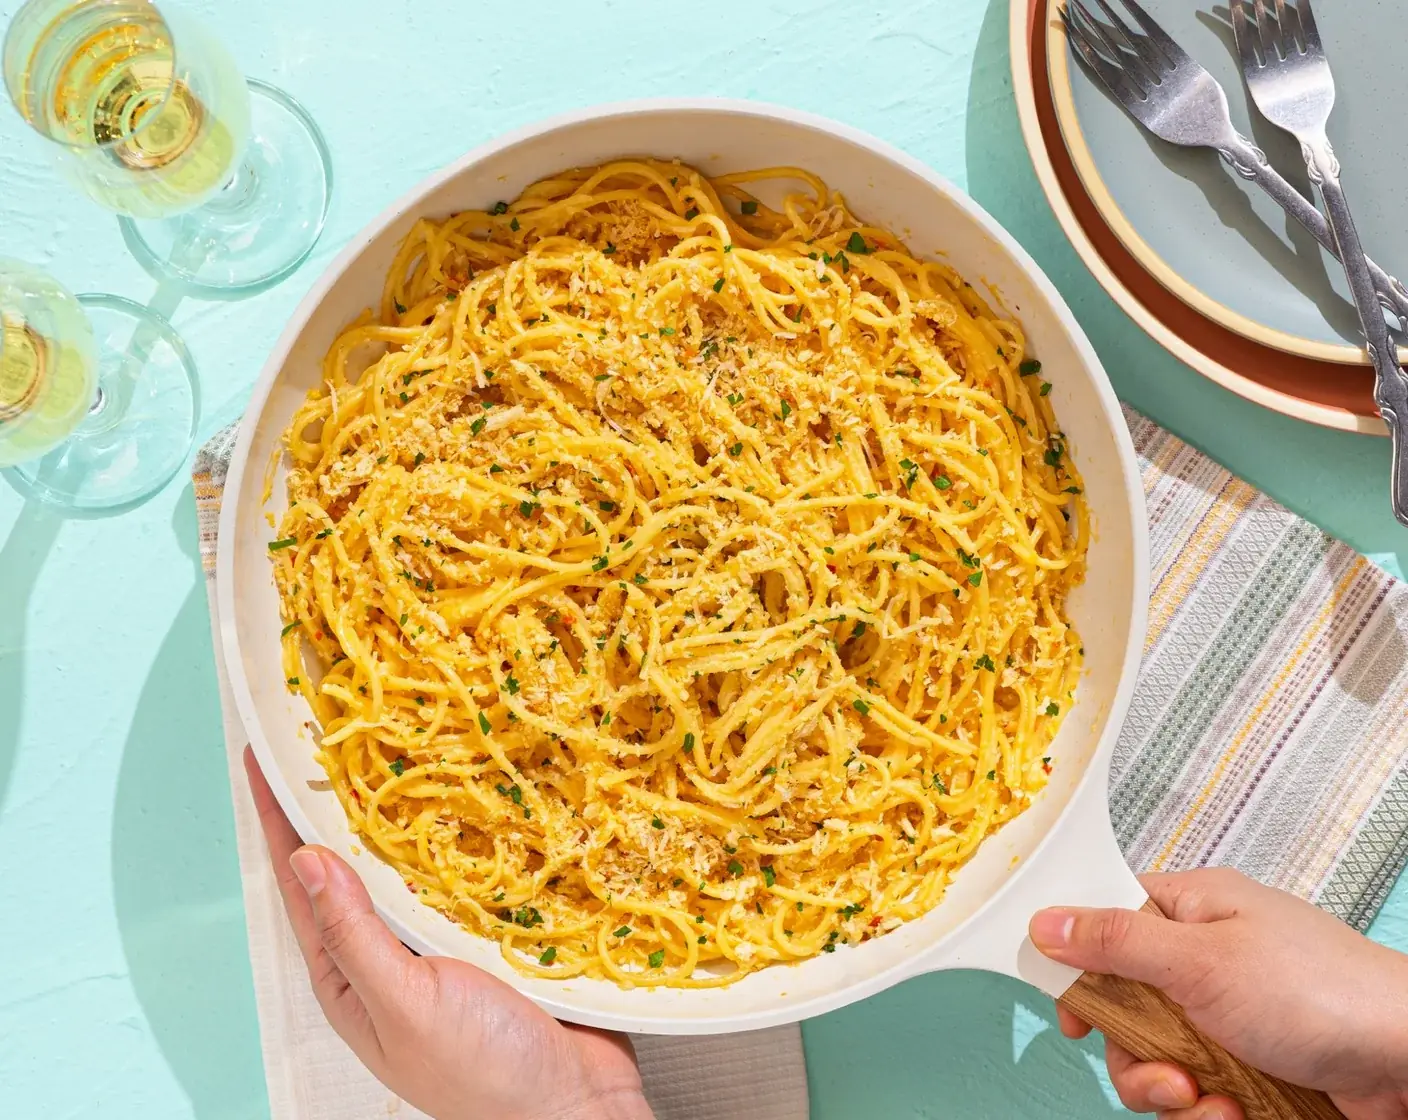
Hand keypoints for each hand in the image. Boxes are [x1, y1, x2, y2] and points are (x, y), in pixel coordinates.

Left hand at [244, 747, 651, 1119]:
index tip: (263, 755)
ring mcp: (444, 939)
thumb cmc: (483, 1071)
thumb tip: (305, 858)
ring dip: (403, 807)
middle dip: (339, 801)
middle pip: (354, 861)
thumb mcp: (404, 1003)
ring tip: (395, 746)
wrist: (576, 1106)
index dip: (280, 816)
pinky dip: (465, 828)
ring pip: (413, 858)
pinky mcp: (496, 928)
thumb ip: (355, 933)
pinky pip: (470, 867)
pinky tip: (470, 793)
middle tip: (332, 730)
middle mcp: (390, 951)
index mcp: (350, 975)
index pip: (302, 880)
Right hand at [1029, 869, 1407, 1118]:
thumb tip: (1044, 920)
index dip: (1080, 965)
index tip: (1073, 1013)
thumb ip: (1115, 942)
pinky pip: (1198, 1092)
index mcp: (1194, 909)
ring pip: (1157, 1058)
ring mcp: (1230, 1014)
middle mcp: (1208, 958)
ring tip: (1211, 1101)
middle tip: (1164, 1075)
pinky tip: (1236, 1113)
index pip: (1108, 921)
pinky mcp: (1251, 1064)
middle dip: (1136, 1055)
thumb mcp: (1200, 962)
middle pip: (1125, 1005)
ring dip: (1174, 1093)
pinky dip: (1209, 1113)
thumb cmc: (1322, 991)